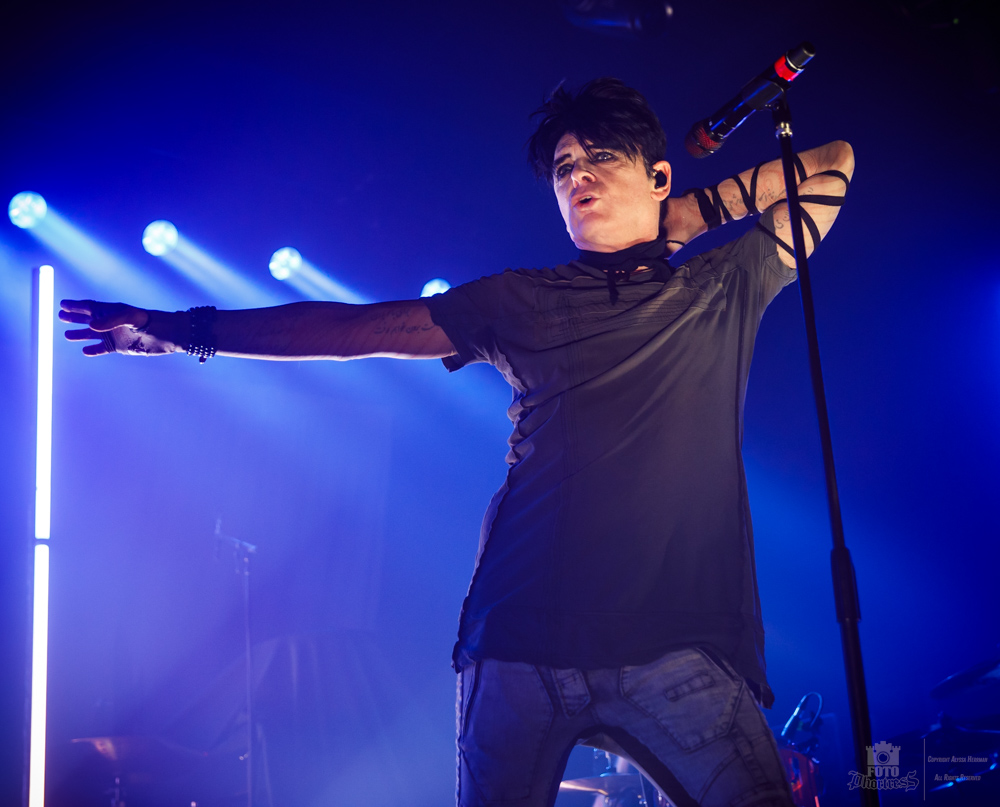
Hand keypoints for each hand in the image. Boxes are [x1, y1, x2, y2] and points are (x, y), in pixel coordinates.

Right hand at [60, 300, 181, 355]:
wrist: (168, 335)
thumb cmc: (151, 321)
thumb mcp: (130, 317)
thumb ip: (111, 321)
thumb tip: (91, 326)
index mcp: (112, 311)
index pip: (90, 307)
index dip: (75, 306)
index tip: (62, 304)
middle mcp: (111, 322)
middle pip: (88, 319)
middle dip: (74, 318)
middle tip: (60, 316)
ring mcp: (115, 335)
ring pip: (93, 334)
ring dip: (80, 334)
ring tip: (67, 335)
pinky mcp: (120, 347)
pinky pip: (103, 348)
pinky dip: (93, 350)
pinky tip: (85, 351)